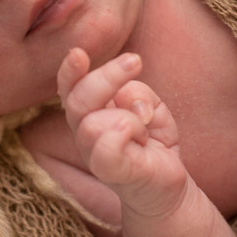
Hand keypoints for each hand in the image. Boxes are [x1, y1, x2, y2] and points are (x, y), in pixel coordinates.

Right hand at [56, 48, 186, 216]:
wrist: (168, 184)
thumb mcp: (150, 106)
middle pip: (78, 99)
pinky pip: (105, 148)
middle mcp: (84, 133)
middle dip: (106, 76)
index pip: (68, 89)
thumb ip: (135, 92)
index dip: (68, 71)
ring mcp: (94, 155)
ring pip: (94, 122)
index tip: (79, 53)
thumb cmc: (153, 141)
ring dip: (129, 116)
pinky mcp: (109, 172)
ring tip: (146, 129)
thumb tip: (125, 96)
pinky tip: (142, 139)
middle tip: (136, 60)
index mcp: (89, 113)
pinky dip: (127, 132)